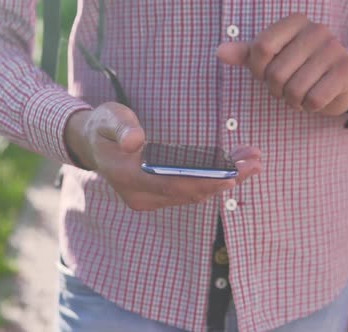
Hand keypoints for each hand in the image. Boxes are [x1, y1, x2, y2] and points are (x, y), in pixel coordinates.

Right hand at [64, 102, 261, 210]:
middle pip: (188, 192)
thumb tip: (135, 141)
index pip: (171, 184)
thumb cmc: (103, 126)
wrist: (92, 144)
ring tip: (251, 162)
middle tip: (255, 163)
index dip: (203, 182)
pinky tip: (234, 166)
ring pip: (192, 194)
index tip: (232, 176)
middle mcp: (140, 195)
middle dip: (224, 180)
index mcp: (128, 177)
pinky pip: (188, 192)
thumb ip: (121, 128)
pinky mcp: (157, 195)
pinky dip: (212, 180)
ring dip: (223, 180)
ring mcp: (149, 198)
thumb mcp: (108, 119)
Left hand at [217, 13, 347, 115]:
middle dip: (276, 90)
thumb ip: (245, 54)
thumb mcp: (269, 59)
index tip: (266, 73)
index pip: (261, 48)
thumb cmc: (297, 68)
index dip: (258, 70)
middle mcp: (317, 30)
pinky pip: (314, 99)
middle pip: (276, 73)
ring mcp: (335, 48)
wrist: (338, 83)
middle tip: (287, 87)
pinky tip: (315, 99)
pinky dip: (309, 106)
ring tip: (300, 93)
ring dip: (293, 100)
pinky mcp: (346, 70)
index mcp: (295, 21)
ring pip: (294, 89)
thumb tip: (220, 52)